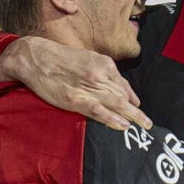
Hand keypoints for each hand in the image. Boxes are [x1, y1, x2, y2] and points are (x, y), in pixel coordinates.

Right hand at [0, 36, 151, 130]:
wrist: (35, 57)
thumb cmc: (59, 58)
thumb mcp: (86, 58)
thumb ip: (103, 72)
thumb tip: (118, 89)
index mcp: (103, 64)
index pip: (122, 84)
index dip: (132, 98)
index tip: (138, 107)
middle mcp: (100, 74)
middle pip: (123, 95)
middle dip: (137, 111)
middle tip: (148, 123)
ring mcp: (88, 87)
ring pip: (116, 103)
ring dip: (132, 116)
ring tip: (143, 126)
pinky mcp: (75, 98)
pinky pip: (99, 110)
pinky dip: (112, 119)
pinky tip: (123, 125)